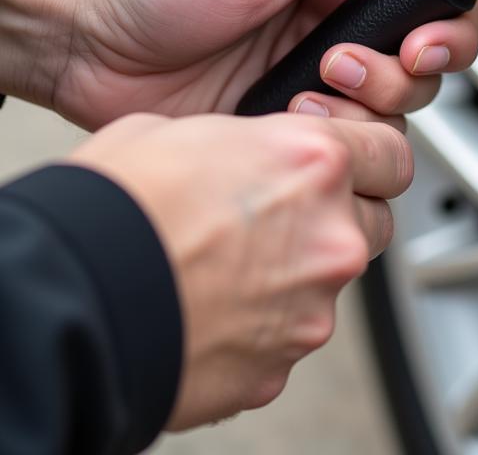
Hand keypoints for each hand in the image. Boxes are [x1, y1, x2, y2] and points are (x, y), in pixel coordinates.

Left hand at [0, 0, 477, 128]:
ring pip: (402, 99)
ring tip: (312, 85)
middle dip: (409, 65)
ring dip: (368, 102)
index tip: (423, 39)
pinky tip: (291, 118)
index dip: (447, 14)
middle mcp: (342, 12)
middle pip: (432, 47)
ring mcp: (324, 68)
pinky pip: (355, 137)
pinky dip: (337, 136)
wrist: (86, 42)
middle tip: (351, 62)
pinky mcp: (299, 116)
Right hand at [69, 109, 411, 426]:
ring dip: (299, 271)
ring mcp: (309, 307)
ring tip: (230, 264)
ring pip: (332, 281)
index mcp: (314, 163)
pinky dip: (263, 324)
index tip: (354, 162)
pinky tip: (212, 307)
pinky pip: (288, 336)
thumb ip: (247, 140)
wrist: (68, 300)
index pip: (391, 152)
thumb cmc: (114, 208)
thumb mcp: (181, 128)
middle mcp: (329, 234)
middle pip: (374, 221)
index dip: (371, 156)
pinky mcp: (277, 368)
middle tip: (285, 213)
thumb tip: (248, 151)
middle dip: (341, 215)